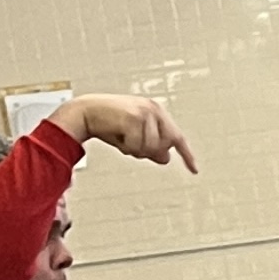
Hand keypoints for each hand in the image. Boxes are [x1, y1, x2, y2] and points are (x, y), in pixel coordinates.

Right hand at [53, 94, 198, 173]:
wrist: (84, 112)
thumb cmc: (108, 123)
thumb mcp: (133, 136)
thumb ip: (151, 146)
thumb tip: (166, 158)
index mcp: (157, 112)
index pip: (177, 137)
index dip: (186, 155)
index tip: (194, 169)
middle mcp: (154, 110)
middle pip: (164, 146)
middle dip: (148, 152)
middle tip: (130, 143)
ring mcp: (145, 112)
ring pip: (150, 148)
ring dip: (135, 149)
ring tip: (122, 137)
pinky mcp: (134, 118)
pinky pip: (136, 146)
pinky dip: (126, 147)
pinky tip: (116, 134)